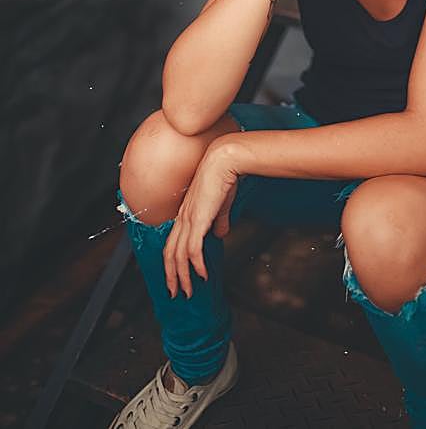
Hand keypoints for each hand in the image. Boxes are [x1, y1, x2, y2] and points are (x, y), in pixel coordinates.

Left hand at [163, 140, 243, 297]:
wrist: (225, 161)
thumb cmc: (224, 177)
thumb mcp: (221, 205)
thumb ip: (219, 220)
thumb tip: (221, 233)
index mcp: (186, 213)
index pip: (172, 243)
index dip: (172, 262)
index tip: (177, 277)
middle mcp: (182, 218)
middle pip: (169, 253)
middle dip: (171, 276)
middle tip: (176, 293)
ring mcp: (189, 219)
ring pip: (178, 256)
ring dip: (183, 276)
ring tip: (189, 291)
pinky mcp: (198, 220)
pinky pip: (193, 250)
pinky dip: (196, 266)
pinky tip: (203, 275)